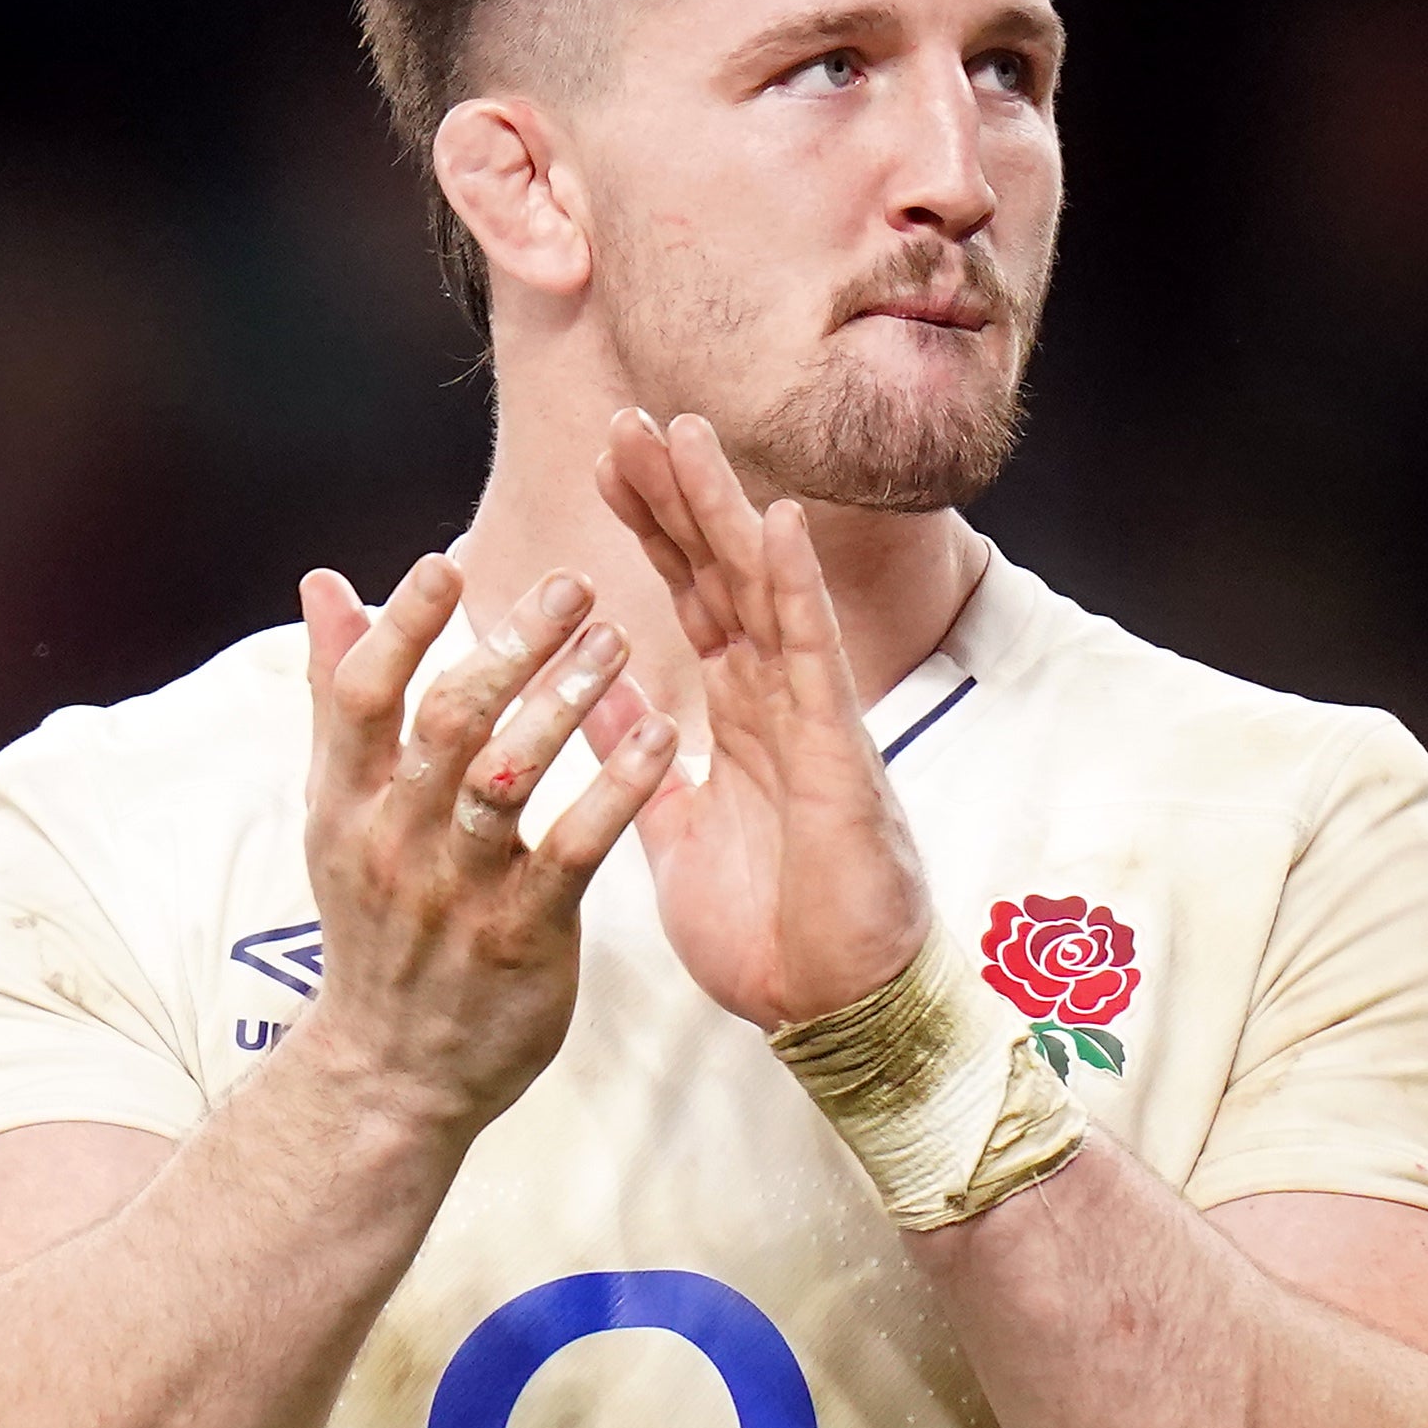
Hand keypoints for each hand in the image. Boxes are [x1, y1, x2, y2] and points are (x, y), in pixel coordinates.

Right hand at [284, 553, 674, 1138]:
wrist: (390, 1072)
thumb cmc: (376, 925)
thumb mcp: (338, 812)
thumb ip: (339, 694)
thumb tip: (325, 583)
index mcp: (344, 804)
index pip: (363, 694)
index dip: (403, 625)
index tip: (450, 562)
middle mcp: (392, 841)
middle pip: (447, 723)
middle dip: (509, 646)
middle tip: (572, 585)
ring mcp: (455, 892)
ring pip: (509, 778)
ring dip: (566, 702)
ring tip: (617, 643)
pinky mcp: (521, 937)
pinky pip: (574, 851)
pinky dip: (617, 789)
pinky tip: (662, 740)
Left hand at [594, 408, 935, 1027]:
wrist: (826, 1009)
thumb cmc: (766, 929)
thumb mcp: (670, 829)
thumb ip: (634, 756)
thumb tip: (589, 695)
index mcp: (738, 715)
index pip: (688, 598)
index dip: (649, 529)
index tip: (605, 463)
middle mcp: (776, 700)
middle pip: (722, 574)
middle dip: (677, 495)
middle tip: (629, 417)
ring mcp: (811, 718)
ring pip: (764, 592)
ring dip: (723, 511)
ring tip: (685, 434)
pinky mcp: (837, 753)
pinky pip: (813, 656)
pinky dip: (793, 587)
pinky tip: (775, 521)